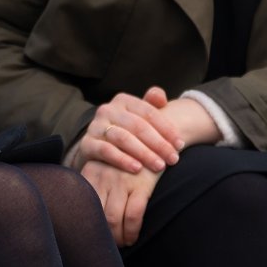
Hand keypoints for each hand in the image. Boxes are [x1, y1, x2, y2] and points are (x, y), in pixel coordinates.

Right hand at [67, 85, 184, 174]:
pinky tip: (137, 169)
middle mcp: (107, 110)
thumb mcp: (140, 118)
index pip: (148, 112)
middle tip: (173, 159)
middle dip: (159, 144)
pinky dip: (122, 160)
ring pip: (123, 138)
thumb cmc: (127, 133)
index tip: (180, 144)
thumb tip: (161, 98)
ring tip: (159, 166)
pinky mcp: (86, 144)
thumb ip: (152, 105)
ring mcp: (95, 126)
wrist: (97, 150)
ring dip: (144, 153)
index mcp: (123, 100)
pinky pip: (105, 151)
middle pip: (138, 126)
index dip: (167, 128)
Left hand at [81, 159, 160, 247]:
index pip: (83, 205)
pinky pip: (133, 216)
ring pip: (114, 219)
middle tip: (109, 245)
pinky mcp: (142, 185)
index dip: (87, 225)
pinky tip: (132, 238)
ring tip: (121, 244)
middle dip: (103, 235)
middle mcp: (103, 174)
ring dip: (118, 238)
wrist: (157, 146)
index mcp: (90, 171)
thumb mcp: (106, 170)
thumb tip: (81, 219)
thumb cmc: (127, 166)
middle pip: (97, 215)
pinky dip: (132, 232)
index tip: (92, 236)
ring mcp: (122, 179)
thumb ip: (94, 189)